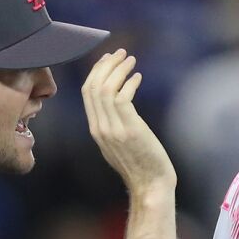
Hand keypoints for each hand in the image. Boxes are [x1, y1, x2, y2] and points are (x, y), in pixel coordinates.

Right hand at [82, 49, 175, 197]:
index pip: (87, 93)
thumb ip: (113, 125)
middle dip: (106, 65)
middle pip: (94, 86)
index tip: (108, 59)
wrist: (151, 186)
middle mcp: (100, 127)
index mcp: (95, 129)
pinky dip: (129, 83)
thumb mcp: (118, 144)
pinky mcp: (130, 130)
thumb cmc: (141, 166)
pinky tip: (138, 77)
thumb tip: (117, 105)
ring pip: (106, 89)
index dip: (97, 72)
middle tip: (121, 53)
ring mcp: (113, 129)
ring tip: (131, 59)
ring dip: (119, 70)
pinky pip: (123, 98)